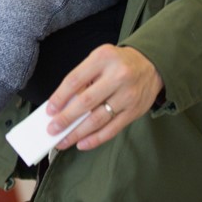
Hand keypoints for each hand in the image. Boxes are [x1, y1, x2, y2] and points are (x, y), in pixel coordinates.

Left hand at [46, 45, 162, 151]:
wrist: (152, 64)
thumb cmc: (119, 63)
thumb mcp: (100, 59)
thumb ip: (83, 78)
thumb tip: (63, 105)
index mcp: (103, 58)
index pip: (75, 80)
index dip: (60, 97)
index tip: (50, 110)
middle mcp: (117, 76)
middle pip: (86, 102)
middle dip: (66, 118)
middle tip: (52, 129)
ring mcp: (127, 95)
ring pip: (97, 119)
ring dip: (77, 133)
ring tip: (64, 140)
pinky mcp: (134, 111)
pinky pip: (112, 129)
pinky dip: (95, 139)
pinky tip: (82, 143)